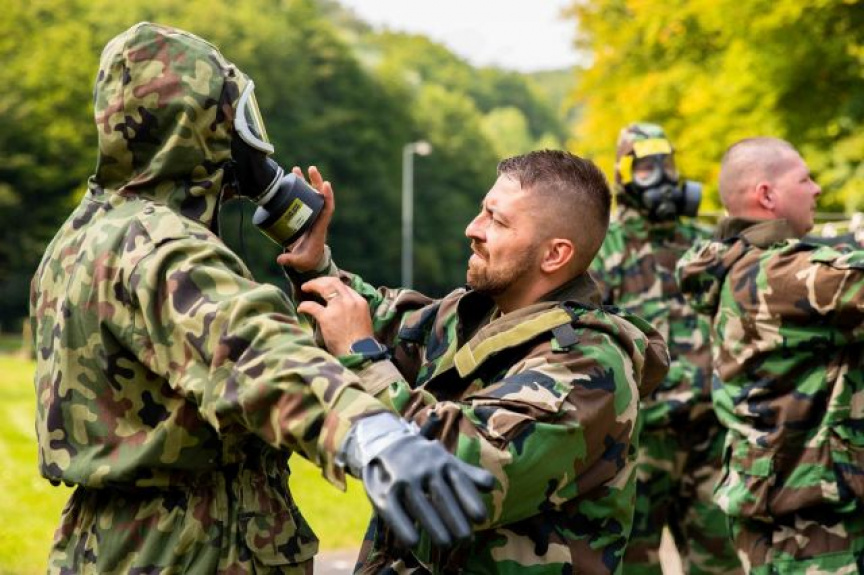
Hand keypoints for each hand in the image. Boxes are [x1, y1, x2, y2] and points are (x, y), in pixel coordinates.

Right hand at [276, 166, 332, 271]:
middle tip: (311, 168)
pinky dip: (296, 189)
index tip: (326, 184)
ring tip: (296, 170)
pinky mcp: (303, 215)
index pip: (327, 209)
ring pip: (310, 195)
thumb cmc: (308, 260)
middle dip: (317, 182)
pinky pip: (302, 199)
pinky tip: (288, 181)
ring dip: (305, 182)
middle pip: (320, 197)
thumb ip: (291, 261)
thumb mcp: (300, 261)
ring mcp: (311, 215)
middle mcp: (317, 218)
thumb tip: (280, 259)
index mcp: (320, 227)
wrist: (309, 259)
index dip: (328, 197)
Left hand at [297, 277, 373, 355]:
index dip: (332, 285)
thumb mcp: (362, 320)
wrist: (359, 354)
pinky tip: (300, 309)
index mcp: (360, 301)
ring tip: (305, 288)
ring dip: (312, 285)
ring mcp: (338, 307)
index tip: (325, 288)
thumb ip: (352, 310)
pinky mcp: (327, 317)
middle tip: (312, 284)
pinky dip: (304, 305)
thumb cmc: (361, 343)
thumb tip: (340, 309)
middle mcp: (349, 300)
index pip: (344, 286)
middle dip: (321, 281)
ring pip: (323, 287)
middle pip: (333, 282)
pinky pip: (311, 305)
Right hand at [362, 430, 493, 546]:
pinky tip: (413, 542)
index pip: (459, 481)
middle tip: (467, 540)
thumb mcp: (446, 460)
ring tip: (447, 545)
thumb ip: (467, 475)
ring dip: (434, 526)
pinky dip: (403, 527)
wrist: (386, 442)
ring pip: (420, 505)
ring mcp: (404, 479)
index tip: (482, 518)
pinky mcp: (385, 491)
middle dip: (455, 519)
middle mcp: (425, 469)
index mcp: (443, 462)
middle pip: (442, 496)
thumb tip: (491, 485)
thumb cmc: (424, 459)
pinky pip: (394, 511)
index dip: (470, 500)